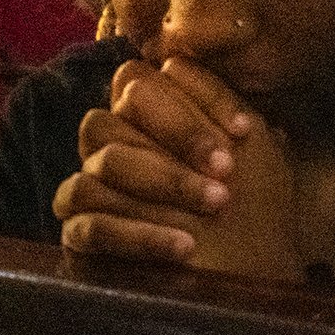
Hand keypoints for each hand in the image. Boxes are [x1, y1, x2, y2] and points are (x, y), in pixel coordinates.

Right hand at [57, 59, 298, 280]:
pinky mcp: (78, 236)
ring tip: (216, 205)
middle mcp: (107, 145)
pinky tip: (184, 246)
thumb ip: (224, 105)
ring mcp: (87, 189)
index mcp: (143, 115)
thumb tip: (181, 64)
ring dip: (166, 182)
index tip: (244, 130)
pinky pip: (89, 225)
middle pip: (112, 116)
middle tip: (227, 171)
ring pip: (104, 165)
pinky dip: (140, 233)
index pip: (140, 80)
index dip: (194, 99)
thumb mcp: (257, 151)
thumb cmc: (253, 204)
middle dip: (178, 137)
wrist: (249, 271)